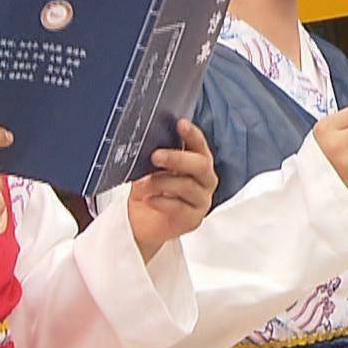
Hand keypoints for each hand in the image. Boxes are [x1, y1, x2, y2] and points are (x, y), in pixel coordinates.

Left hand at [126, 120, 217, 261]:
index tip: (180, 124)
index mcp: (197, 163)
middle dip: (178, 158)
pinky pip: (179, 207)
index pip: (200, 145)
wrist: (142, 223)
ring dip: (162, 182)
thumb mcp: (150, 169)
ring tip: (144, 183)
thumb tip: (147, 143)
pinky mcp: (193, 219)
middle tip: (156, 156)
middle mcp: (204, 180)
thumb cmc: (150, 192)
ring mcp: (201, 201)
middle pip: (201, 165)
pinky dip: (161, 201)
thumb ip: (156, 157)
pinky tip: (148, 199)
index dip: (192, 134)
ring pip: (188, 186)